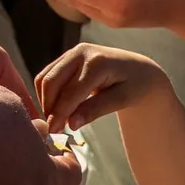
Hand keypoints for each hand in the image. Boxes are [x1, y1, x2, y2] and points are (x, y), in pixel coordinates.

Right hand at [36, 43, 168, 131]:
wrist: (139, 70)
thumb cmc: (135, 86)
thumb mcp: (122, 100)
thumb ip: (96, 110)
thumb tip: (71, 124)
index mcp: (97, 62)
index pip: (70, 92)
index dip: (59, 113)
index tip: (53, 133)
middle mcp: (81, 52)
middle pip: (51, 81)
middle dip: (48, 106)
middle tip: (52, 129)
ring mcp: (73, 52)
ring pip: (46, 77)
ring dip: (45, 100)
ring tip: (55, 121)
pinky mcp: (68, 56)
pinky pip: (49, 74)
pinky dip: (47, 92)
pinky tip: (56, 109)